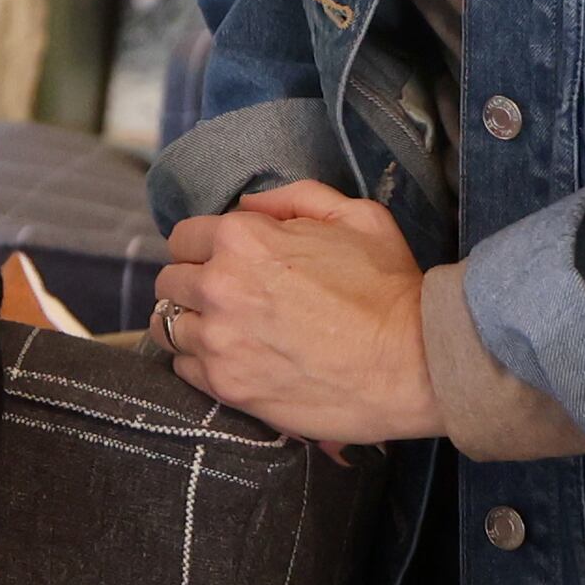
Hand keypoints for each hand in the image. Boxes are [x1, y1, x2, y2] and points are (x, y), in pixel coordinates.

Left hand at [156, 182, 438, 444]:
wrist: (416, 362)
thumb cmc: (390, 288)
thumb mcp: (355, 217)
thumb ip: (294, 199)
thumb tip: (250, 205)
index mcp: (242, 239)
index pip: (184, 237)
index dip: (205, 248)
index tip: (223, 262)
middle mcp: (219, 286)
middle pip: (171, 281)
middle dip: (194, 284)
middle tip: (227, 299)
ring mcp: (219, 340)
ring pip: (168, 326)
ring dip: (190, 324)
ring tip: (222, 331)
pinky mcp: (228, 386)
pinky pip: (183, 369)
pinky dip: (199, 364)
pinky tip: (231, 360)